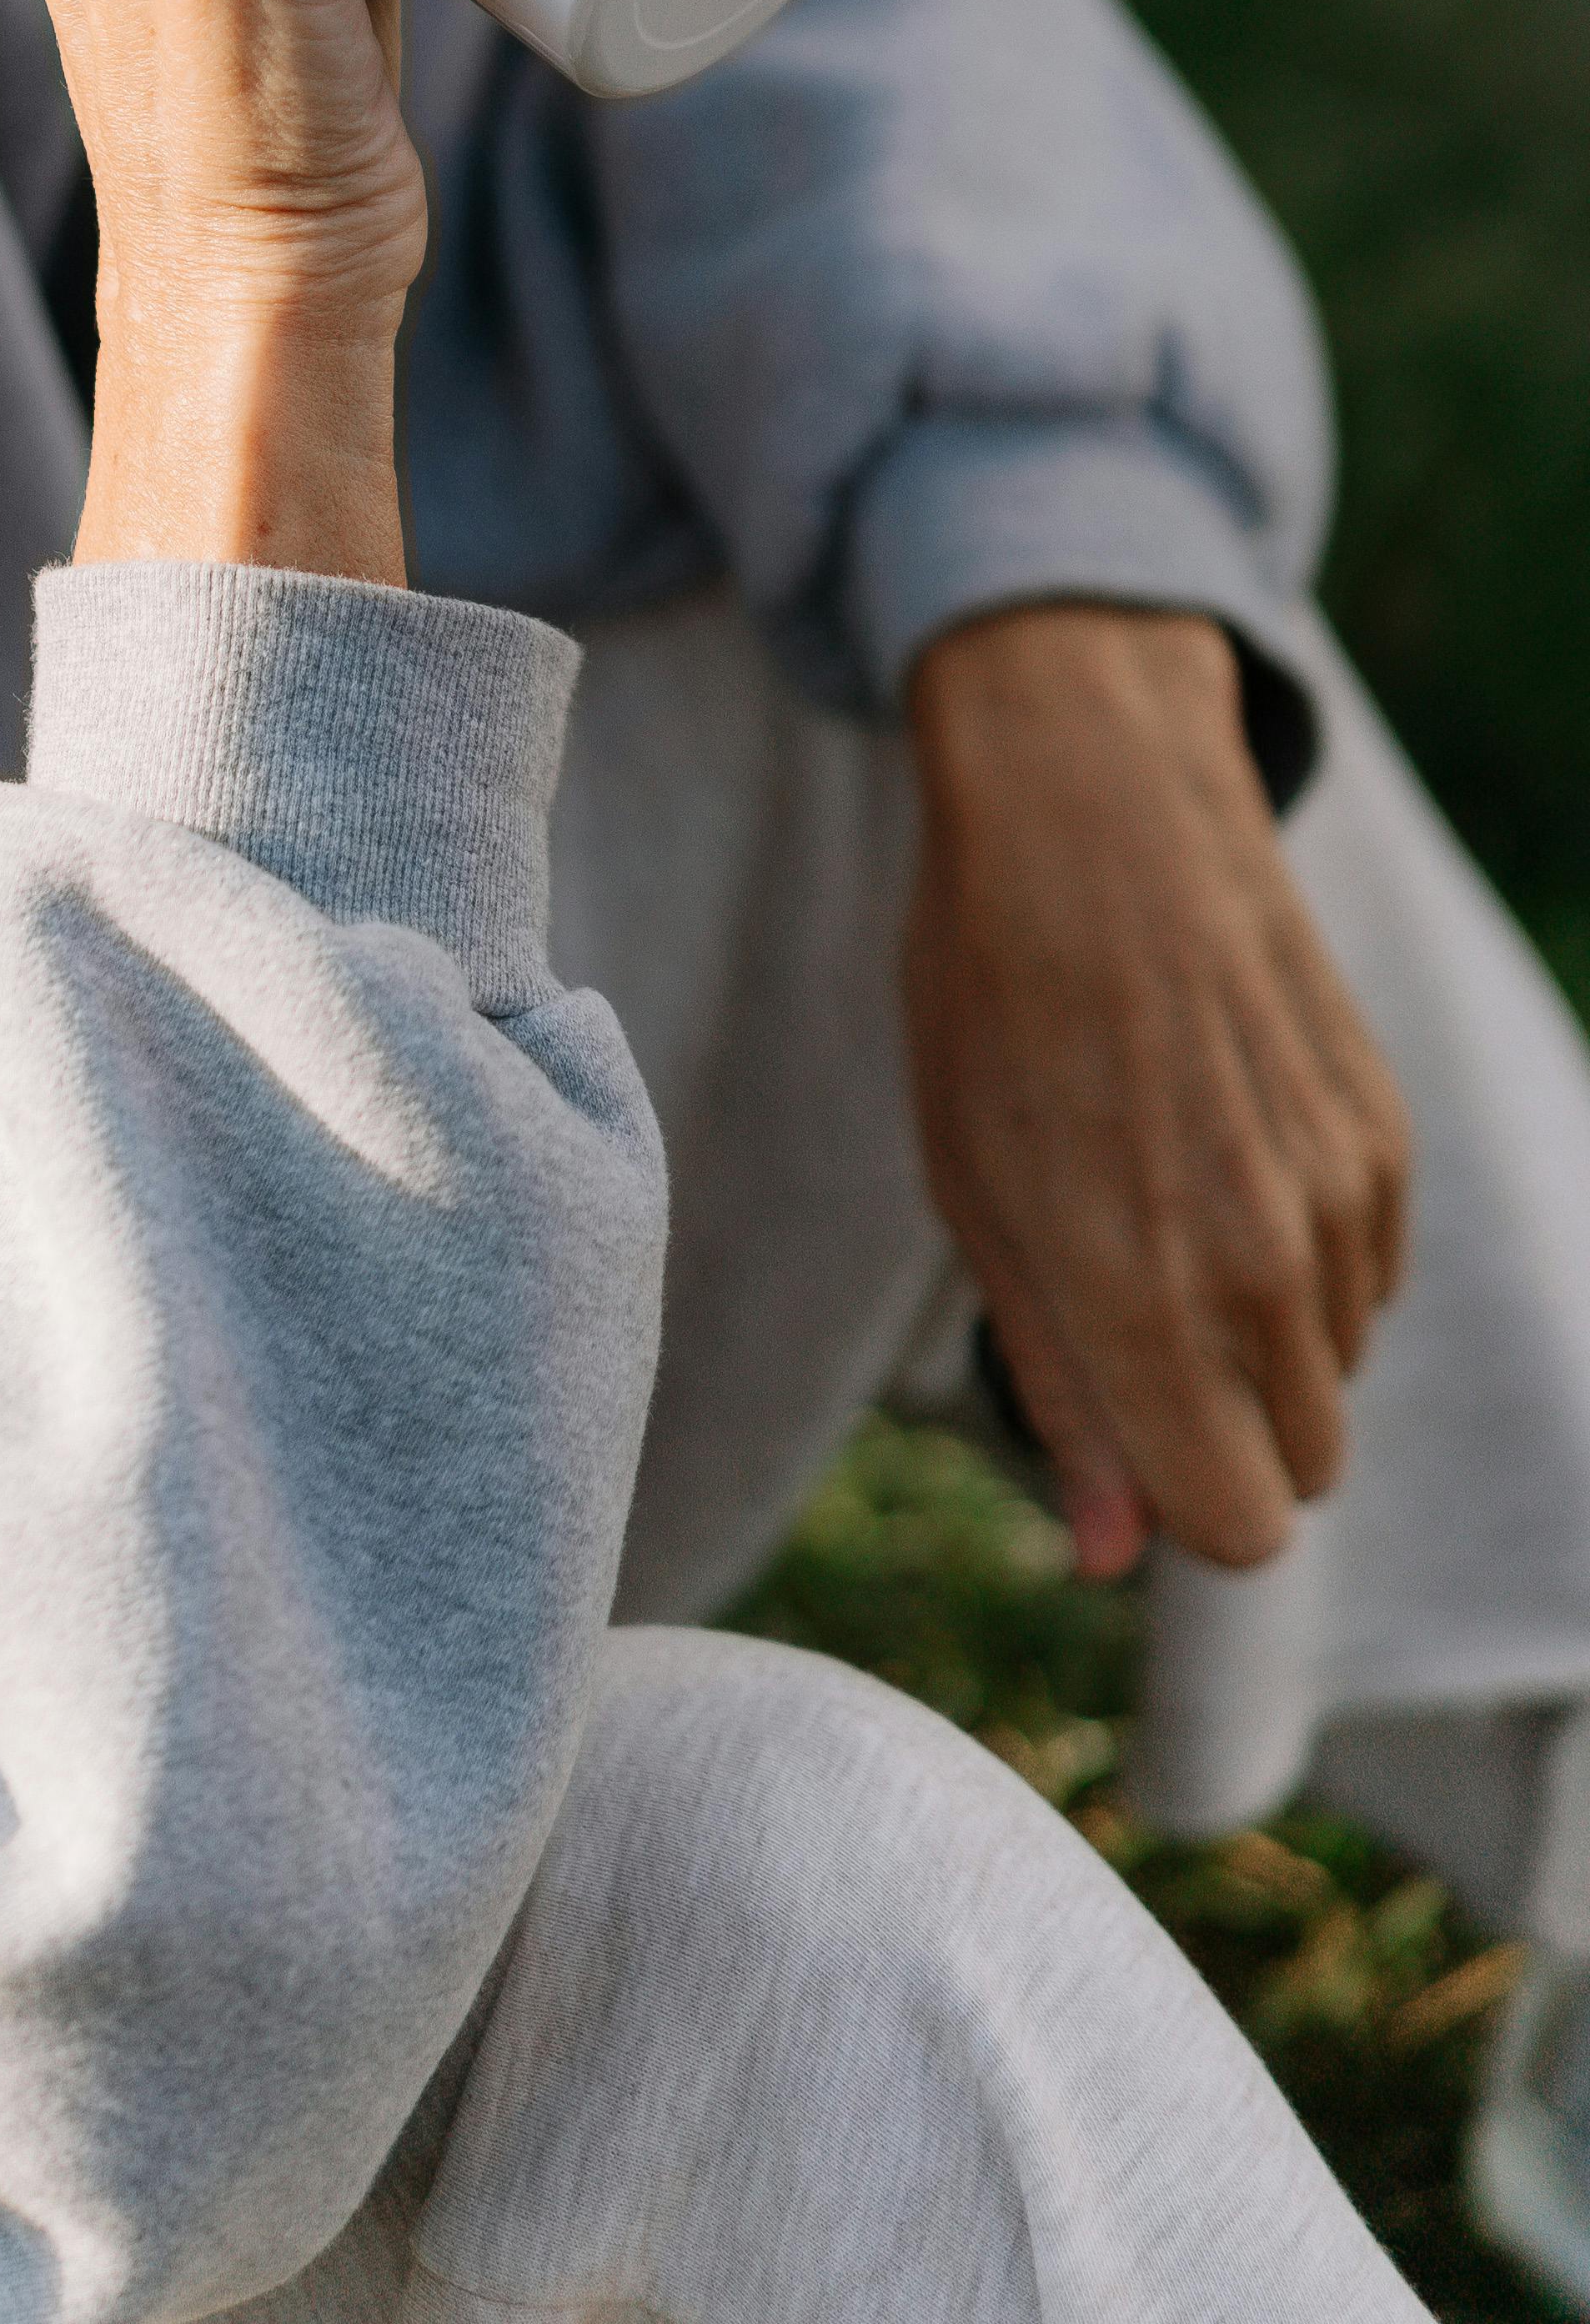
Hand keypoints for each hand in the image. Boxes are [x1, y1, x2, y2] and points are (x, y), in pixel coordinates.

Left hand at [903, 602, 1412, 1575]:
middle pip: (1302, 1470)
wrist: (1092, 802)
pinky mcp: (1384, 1136)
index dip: (1176, 1508)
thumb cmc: (990, 996)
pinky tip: (1218, 1141)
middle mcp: (1267, 1267)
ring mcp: (1343, 1199)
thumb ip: (1059, 1388)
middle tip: (1123, 1305)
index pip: (1237, 1532)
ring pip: (1335, 1370)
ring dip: (1258, 1333)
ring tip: (1157, 1192)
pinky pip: (1366, 1276)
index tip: (1121, 1435)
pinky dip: (1304, 1251)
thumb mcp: (973, 1198)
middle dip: (1219, 1429)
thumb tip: (1109, 1553)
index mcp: (1145, 1297)